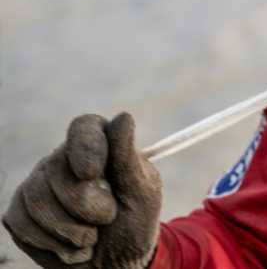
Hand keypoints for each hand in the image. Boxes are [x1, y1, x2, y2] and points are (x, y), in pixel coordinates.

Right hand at [3, 113, 161, 268]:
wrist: (114, 263)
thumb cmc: (133, 223)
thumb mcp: (141, 192)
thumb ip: (128, 158)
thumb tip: (124, 118)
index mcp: (100, 144)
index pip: (84, 127)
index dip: (85, 147)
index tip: (91, 173)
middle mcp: (64, 158)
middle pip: (56, 170)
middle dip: (86, 204)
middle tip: (108, 217)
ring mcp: (38, 184)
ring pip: (37, 199)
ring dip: (70, 228)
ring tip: (92, 236)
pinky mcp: (19, 213)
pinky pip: (21, 222)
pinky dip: (51, 243)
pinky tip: (72, 247)